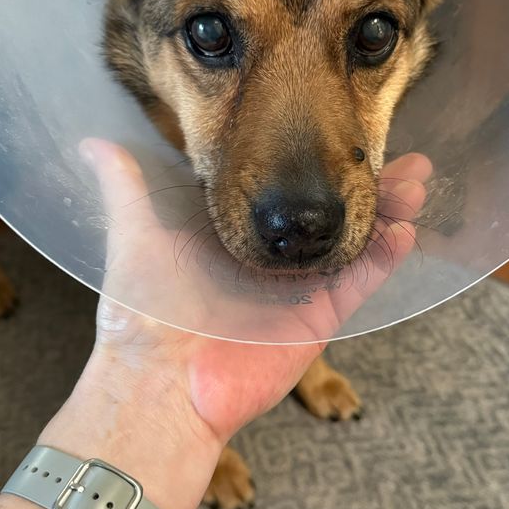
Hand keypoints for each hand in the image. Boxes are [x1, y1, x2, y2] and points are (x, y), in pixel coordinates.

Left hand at [41, 140, 430, 508]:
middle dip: (368, 182)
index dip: (319, 162)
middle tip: (403, 154)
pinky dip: (384, 257)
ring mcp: (301, 287)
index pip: (290, 189)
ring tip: (416, 180)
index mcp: (239, 233)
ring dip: (386, 211)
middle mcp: (275, 257)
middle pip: (332, 211)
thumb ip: (124, 184)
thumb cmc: (145, 306)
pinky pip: (359, 282)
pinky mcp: (320, 317)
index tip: (342, 131)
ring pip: (354, 240)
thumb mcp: (136, 232)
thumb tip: (91, 141)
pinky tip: (405, 228)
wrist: (162, 378)